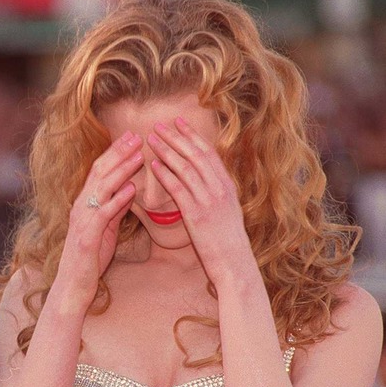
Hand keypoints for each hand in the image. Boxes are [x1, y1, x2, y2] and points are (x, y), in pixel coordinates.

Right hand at [57, 131, 143, 297]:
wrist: (73, 285)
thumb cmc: (90, 259)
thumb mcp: (106, 229)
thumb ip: (116, 209)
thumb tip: (130, 189)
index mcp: (85, 203)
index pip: (100, 170)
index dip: (115, 152)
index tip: (132, 137)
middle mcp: (80, 207)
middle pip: (99, 172)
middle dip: (119, 153)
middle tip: (137, 136)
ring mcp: (82, 220)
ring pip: (101, 188)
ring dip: (121, 170)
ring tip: (138, 155)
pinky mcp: (87, 236)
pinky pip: (103, 214)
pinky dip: (117, 200)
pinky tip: (132, 189)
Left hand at [147, 117, 254, 283]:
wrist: (234, 264)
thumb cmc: (228, 241)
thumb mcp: (228, 210)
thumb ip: (217, 192)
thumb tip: (205, 178)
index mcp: (228, 186)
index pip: (209, 153)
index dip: (192, 135)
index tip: (179, 122)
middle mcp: (220, 189)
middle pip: (196, 155)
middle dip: (176, 137)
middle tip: (159, 124)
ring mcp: (209, 201)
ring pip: (186, 168)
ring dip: (167, 151)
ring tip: (151, 139)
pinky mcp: (196, 215)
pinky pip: (178, 189)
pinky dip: (165, 174)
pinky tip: (153, 166)